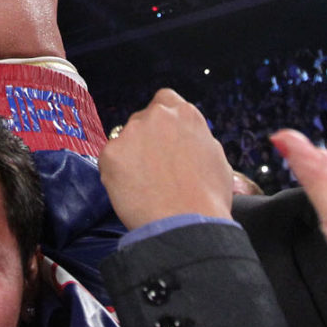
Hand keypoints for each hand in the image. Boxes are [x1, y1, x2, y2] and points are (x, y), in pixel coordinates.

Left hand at [99, 88, 231, 228]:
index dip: (163, 121)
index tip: (163, 138)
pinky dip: (117, 175)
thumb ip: (196, 139)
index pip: (165, 101)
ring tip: (146, 186)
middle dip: (146, 141)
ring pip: (125, 141)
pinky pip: (110, 161)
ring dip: (131, 157)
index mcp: (185, 113)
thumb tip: (187, 138)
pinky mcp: (110, 153)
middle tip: (155, 169)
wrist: (188, 225)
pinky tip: (134, 192)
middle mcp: (156, 116)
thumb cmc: (207, 198)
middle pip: (143, 121)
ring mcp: (131, 132)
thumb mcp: (216, 157)